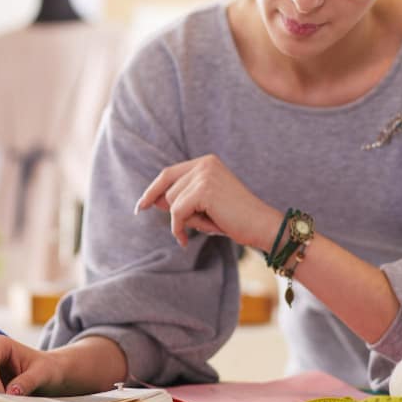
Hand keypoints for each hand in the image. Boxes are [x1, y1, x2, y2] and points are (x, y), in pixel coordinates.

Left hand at [134, 154, 281, 249]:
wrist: (261, 225)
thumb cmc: (234, 219)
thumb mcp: (203, 208)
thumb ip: (180, 200)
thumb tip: (153, 200)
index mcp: (206, 163)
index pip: (168, 174)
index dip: (152, 190)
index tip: (140, 206)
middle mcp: (204, 163)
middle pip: (167, 189)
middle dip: (174, 212)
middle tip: (191, 228)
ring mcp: (204, 174)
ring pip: (171, 201)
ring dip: (183, 220)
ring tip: (207, 224)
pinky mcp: (204, 189)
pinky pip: (177, 212)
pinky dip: (178, 228)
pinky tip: (186, 239)